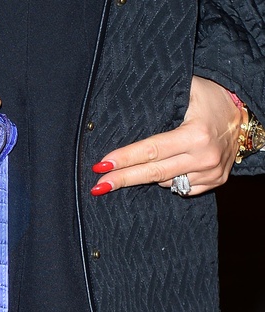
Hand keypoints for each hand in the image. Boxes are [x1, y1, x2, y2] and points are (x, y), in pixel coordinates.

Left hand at [90, 76, 242, 195]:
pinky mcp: (215, 182)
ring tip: (130, 169)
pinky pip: (181, 189)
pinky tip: (162, 170)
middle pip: (153, 173)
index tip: (101, 166)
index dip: (124, 159)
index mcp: (195, 134)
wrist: (247, 116)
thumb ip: (159, 101)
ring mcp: (211, 173)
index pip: (150, 150)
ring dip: (144, 177)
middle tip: (97, 186)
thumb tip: (124, 109)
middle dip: (122, 179)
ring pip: (165, 183)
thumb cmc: (211, 98)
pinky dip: (167, 181)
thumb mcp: (188, 89)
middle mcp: (204, 157)